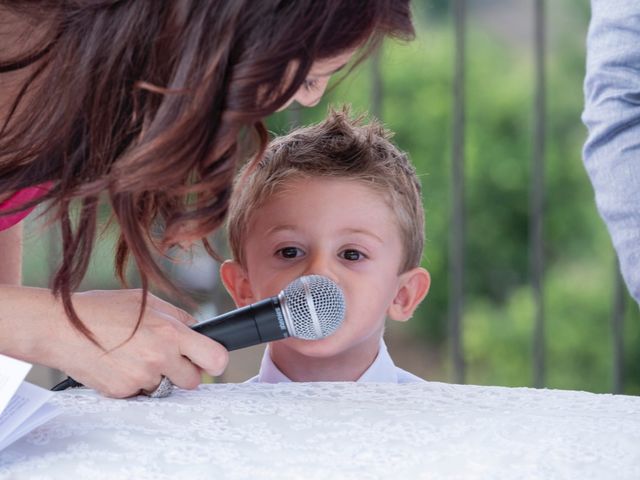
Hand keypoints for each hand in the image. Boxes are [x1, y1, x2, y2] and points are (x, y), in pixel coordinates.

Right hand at [50, 289, 228, 397]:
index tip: (208, 361)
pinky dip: (132, 382)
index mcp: (171, 333)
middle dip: (182, 372)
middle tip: (164, 358)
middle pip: (192, 381)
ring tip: (131, 355)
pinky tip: (117, 364)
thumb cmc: (102, 310)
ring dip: (154, 377)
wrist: (59, 328)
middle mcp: (160, 358)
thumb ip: (177, 317)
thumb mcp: (146, 302)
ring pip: (163, 387)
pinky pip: (139, 393)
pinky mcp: (122, 393)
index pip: (215, 359)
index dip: (214, 362)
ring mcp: (140, 378)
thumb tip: (196, 328)